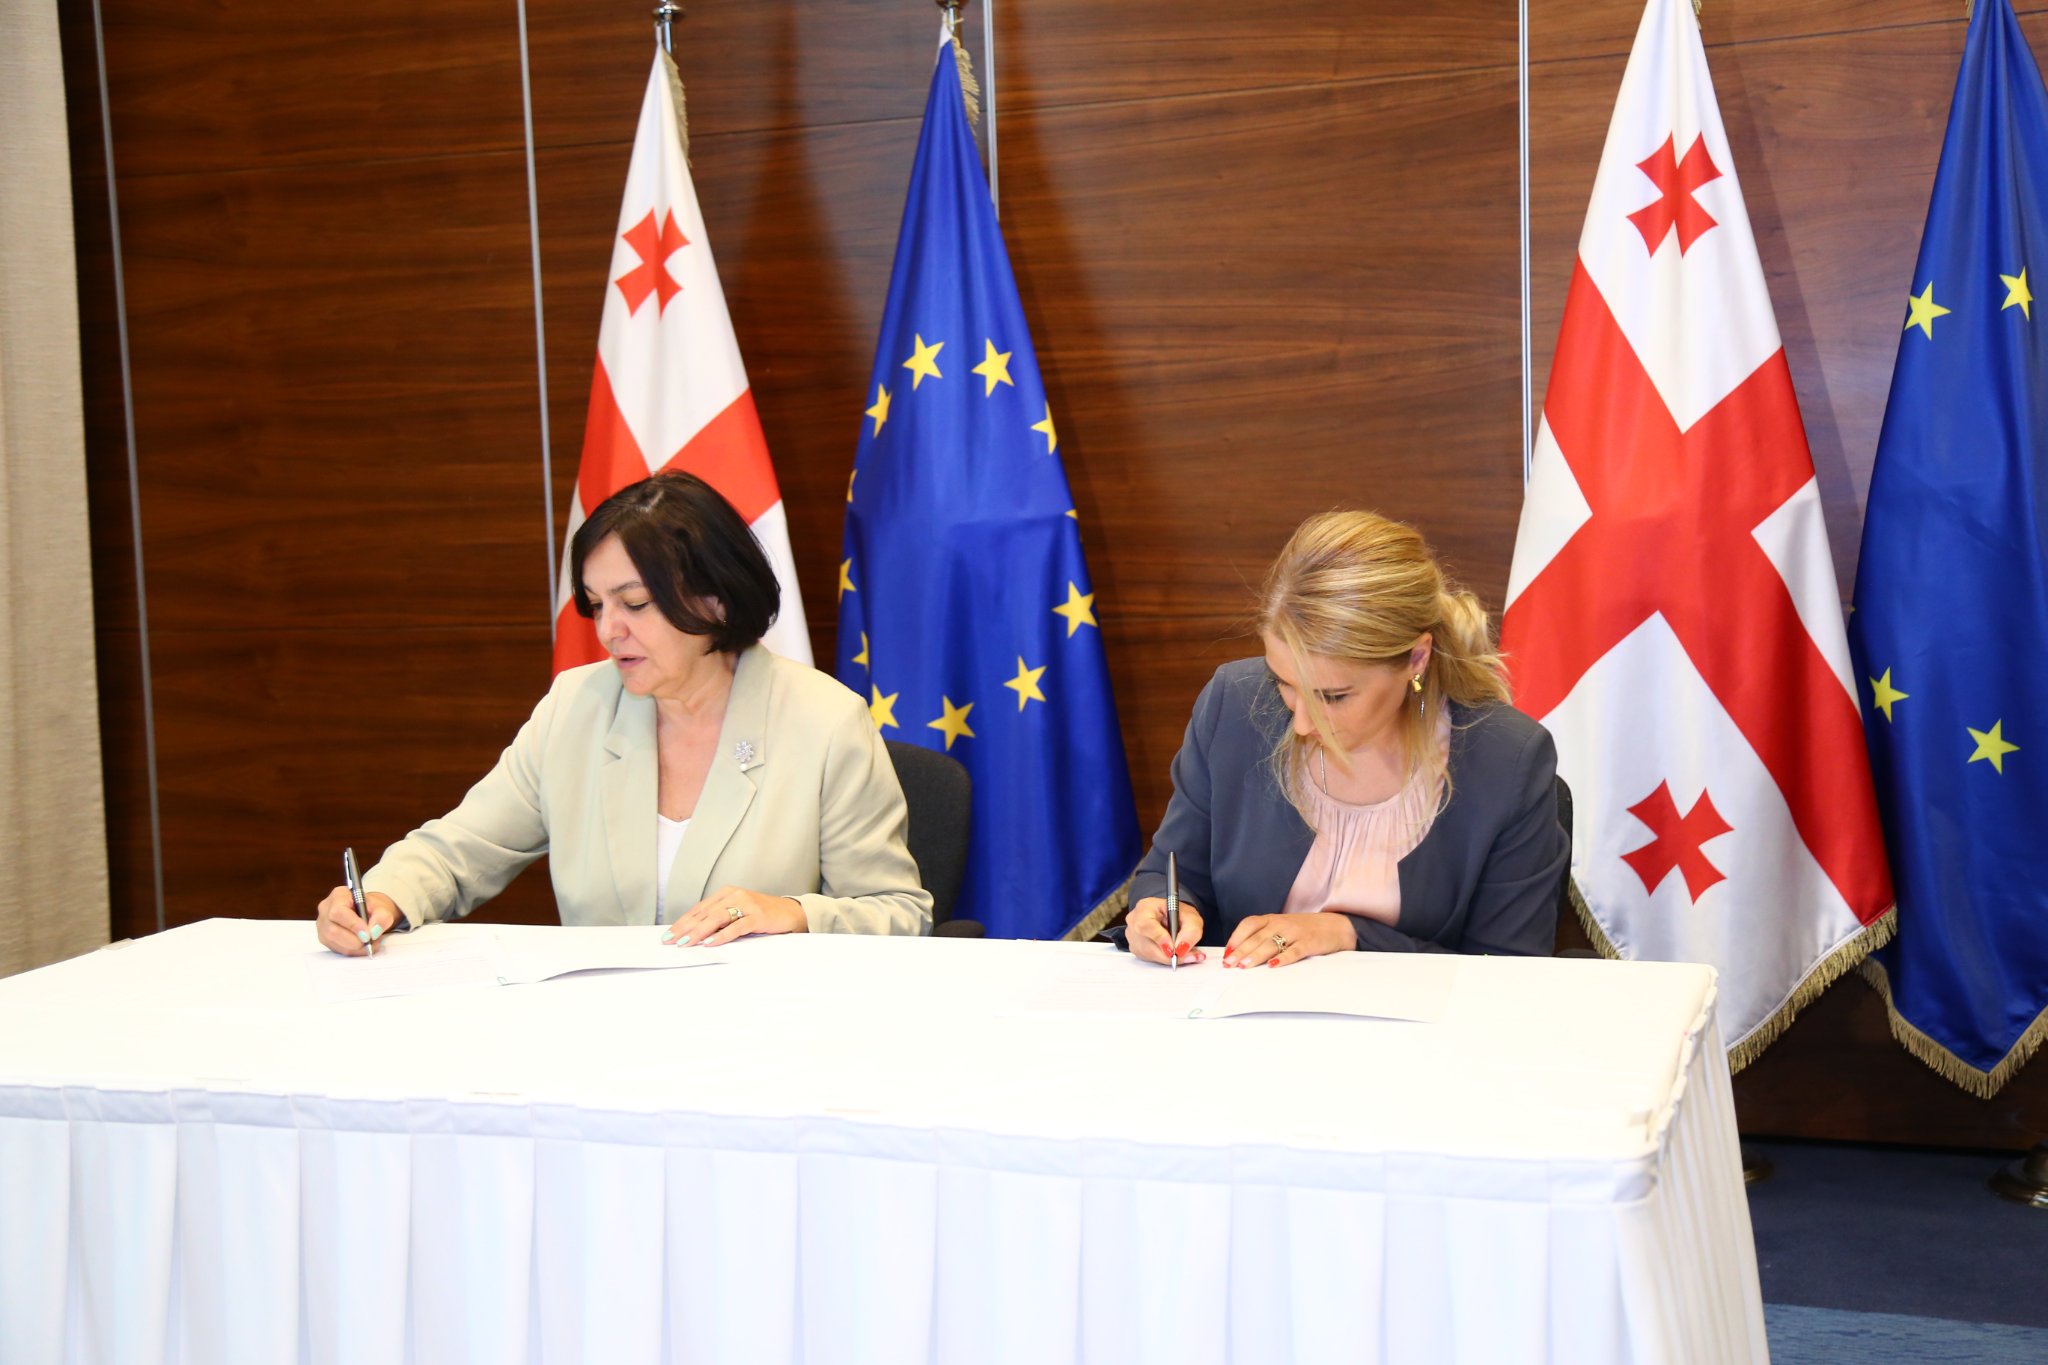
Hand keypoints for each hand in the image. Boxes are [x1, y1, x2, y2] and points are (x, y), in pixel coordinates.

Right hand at [316, 886, 401, 956]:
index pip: (338, 911)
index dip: (352, 925)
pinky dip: (353, 951)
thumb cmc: (372, 908)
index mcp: (338, 895)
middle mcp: (326, 909)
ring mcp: (323, 925)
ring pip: (333, 942)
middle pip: (333, 930)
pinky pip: (336, 949)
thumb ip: (382, 917)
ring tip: (371, 943)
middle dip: (354, 940)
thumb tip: (374, 932)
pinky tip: (364, 947)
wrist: (369, 913)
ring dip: (355, 947)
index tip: (367, 934)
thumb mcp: (383, 908)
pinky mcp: (325, 938)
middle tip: (370, 941)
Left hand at [666, 885, 807, 946]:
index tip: (668, 934)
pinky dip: (722, 935)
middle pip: (704, 913)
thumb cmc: (762, 915)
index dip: (682, 922)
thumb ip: (719, 919)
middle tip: (670, 941)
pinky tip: (711, 943)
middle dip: (685, 928)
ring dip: (699, 931)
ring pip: (717, 918)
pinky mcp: (758, 917)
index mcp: (727, 893)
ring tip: (686, 943)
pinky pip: (737, 926)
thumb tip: (693, 934)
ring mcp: (747, 905)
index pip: (699, 909)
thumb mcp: (738, 913)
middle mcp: (735, 895)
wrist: (791, 912)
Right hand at [1124, 896, 1204, 965]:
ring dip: (1169, 957)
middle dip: (1170, 954)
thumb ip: (1190, 931)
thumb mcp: (1191, 917)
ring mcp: (1132, 936)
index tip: (1174, 949)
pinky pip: (1150, 959)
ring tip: (1185, 952)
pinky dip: (1164, 958)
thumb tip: (1182, 949)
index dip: (1160, 939)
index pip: (1145, 924)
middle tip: (1189, 955)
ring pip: (1150, 955)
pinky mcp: (1135, 949)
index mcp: (1145, 907)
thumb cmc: (1178, 914)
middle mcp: (1134, 921)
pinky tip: (1173, 951)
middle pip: (1147, 945)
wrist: (1172, 917)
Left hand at [1223, 912, 1353, 967]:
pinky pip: (1294, 951)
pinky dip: (1283, 959)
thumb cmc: (1304, 929)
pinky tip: (1273, 966)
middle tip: (1228, 963)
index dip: (1236, 938)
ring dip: (1256, 955)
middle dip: (1240, 951)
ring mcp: (1295, 933)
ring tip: (1244, 966)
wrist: (1335, 926)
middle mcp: (1281, 923)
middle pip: (1257, 937)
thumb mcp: (1282, 927)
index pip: (1249, 925)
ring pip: (1271, 944)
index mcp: (1272, 919)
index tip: (1226, 953)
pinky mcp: (1309, 943)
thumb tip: (1240, 953)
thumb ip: (1264, 936)